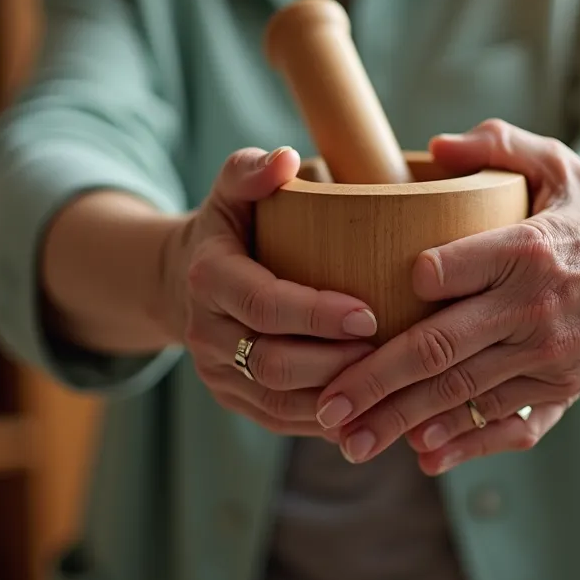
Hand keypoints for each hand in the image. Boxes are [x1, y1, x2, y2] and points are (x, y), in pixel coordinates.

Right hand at [159, 147, 378, 437]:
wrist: (187, 279)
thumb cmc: (233, 225)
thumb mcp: (233, 189)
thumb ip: (252, 170)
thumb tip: (284, 159)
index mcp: (208, 277)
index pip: (264, 305)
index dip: (317, 315)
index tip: (369, 314)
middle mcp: (205, 332)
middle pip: (274, 363)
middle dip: (336, 363)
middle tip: (392, 353)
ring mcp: (218, 373)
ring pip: (280, 402)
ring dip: (337, 398)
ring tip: (389, 383)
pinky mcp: (234, 400)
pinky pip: (283, 421)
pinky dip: (328, 421)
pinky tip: (373, 408)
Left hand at [313, 120, 579, 471]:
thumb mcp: (561, 166)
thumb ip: (499, 146)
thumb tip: (433, 146)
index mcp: (525, 249)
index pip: (440, 273)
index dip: (396, 289)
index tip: (351, 301)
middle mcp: (531, 308)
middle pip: (436, 349)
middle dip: (373, 382)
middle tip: (325, 404)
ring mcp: (547, 356)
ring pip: (460, 394)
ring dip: (400, 422)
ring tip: (348, 441)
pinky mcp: (563, 387)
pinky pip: (506, 421)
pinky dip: (464, 442)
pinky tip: (423, 457)